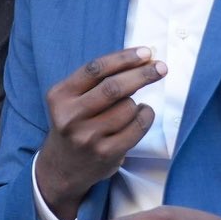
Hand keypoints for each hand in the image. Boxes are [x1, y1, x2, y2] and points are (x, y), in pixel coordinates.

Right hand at [35, 47, 165, 219]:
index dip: (123, 58)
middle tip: (161, 67)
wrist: (62, 167)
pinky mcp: (106, 153)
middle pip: (114, 88)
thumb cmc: (74, 124)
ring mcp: (88, 137)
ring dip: (138, 102)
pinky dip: (146, 116)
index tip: (145, 52)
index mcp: (60, 96)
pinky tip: (142, 114)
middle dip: (142, 74)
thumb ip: (96, 81)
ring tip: (133, 106)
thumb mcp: (70, 100)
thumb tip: (140, 59)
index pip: (95, 69)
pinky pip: (137, 127)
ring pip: (128, 107)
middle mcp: (70, 116)